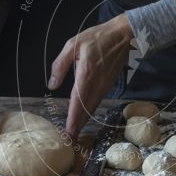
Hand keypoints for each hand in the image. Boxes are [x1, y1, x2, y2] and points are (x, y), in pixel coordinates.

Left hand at [48, 13, 133, 137]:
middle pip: (86, 110)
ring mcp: (104, 86)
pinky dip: (89, 111)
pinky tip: (84, 115)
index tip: (69, 133)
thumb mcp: (72, 45)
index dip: (73, 119)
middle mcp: (96, 84)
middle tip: (69, 140)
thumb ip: (60, 65)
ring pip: (92, 107)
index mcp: (86, 74)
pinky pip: (97, 101)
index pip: (78, 102)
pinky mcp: (108, 85)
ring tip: (74, 131)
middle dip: (78, 126)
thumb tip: (52, 84)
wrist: (123, 35)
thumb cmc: (96, 37)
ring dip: (83, 120)